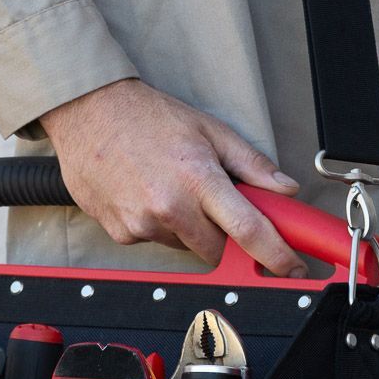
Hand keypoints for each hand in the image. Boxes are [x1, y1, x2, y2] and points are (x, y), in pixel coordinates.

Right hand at [38, 79, 307, 276]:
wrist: (88, 112)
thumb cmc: (148, 117)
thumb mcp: (210, 130)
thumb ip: (252, 165)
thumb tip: (285, 189)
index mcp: (198, 179)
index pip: (249, 230)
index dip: (276, 255)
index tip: (291, 267)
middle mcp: (169, 207)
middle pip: (217, 250)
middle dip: (223, 235)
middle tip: (211, 204)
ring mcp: (141, 224)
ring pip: (185, 247)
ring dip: (188, 229)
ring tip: (170, 188)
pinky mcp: (120, 233)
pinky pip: (154, 241)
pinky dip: (158, 226)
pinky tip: (145, 194)